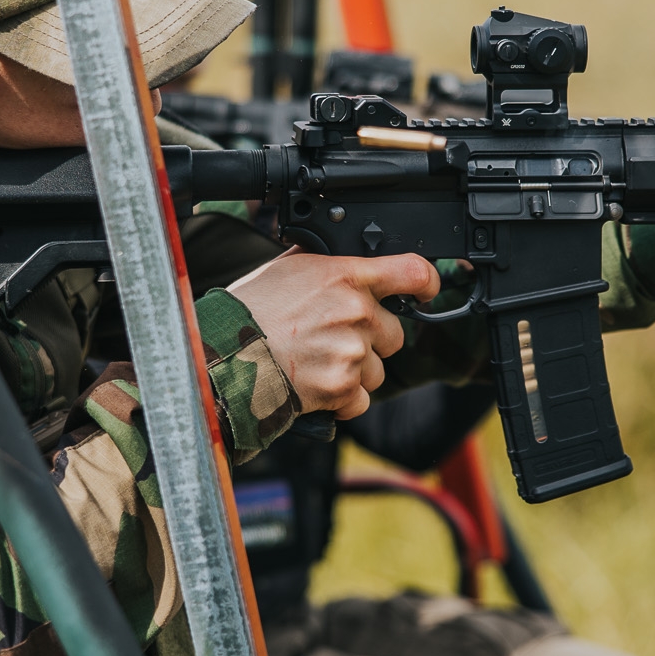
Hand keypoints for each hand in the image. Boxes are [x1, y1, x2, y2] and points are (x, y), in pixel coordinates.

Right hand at [227, 252, 440, 417]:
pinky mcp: (343, 387)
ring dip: (355, 372)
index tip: (427, 290)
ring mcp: (352, 352)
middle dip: (371, 340)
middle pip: (395, 333)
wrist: (227, 355)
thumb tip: (346, 256)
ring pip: (378, 370)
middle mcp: (356, 312)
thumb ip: (328, 264)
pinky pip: (361, 399)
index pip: (412, 272)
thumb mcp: (289, 268)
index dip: (427, 283)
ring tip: (316, 363)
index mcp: (346, 276)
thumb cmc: (251, 310)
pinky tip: (315, 384)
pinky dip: (342, 399)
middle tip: (332, 340)